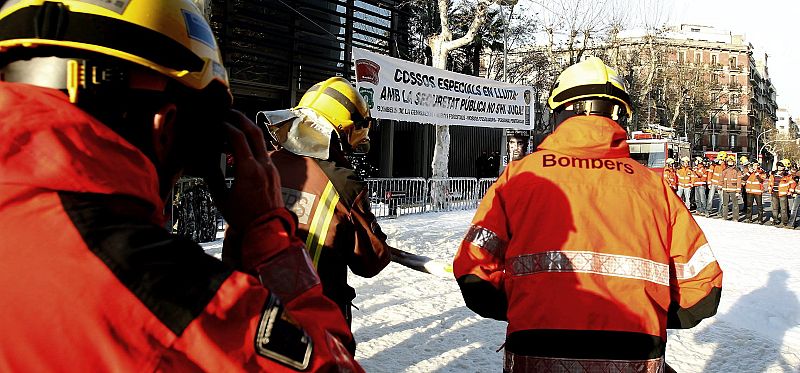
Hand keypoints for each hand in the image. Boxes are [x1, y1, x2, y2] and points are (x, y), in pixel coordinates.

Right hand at [208, 110, 283, 229]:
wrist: (267, 229)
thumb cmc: (245, 218)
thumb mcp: (221, 198)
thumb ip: (213, 178)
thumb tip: (205, 165)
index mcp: (249, 170)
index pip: (237, 138)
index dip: (226, 127)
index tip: (217, 123)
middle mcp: (263, 165)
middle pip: (254, 132)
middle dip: (240, 119)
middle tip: (229, 112)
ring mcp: (271, 168)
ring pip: (261, 140)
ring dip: (248, 130)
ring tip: (236, 126)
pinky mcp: (275, 173)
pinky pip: (264, 151)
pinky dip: (253, 144)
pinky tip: (244, 147)